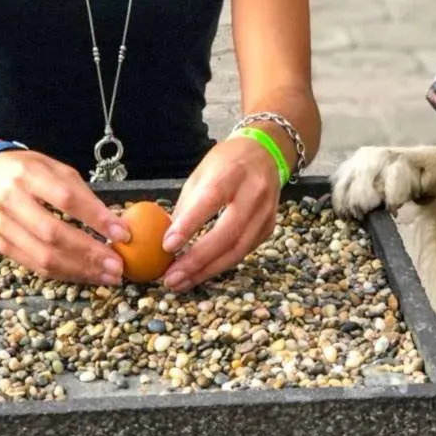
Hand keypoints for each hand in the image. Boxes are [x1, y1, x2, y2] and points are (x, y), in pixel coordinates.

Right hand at [0, 149, 131, 284]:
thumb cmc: (32, 170)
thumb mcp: (59, 169)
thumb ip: (84, 195)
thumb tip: (116, 225)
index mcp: (28, 175)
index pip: (66, 199)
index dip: (96, 218)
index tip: (122, 233)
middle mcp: (11, 201)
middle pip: (53, 233)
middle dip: (89, 252)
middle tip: (117, 264)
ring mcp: (3, 227)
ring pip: (44, 257)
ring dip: (80, 270)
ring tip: (108, 276)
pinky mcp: (2, 245)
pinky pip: (36, 267)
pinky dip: (65, 274)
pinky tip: (86, 276)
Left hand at [160, 138, 281, 290]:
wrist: (264, 153)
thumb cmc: (227, 162)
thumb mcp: (202, 173)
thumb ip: (187, 205)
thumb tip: (166, 241)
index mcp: (233, 172)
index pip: (211, 199)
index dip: (190, 224)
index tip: (167, 246)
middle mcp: (254, 192)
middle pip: (228, 233)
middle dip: (197, 260)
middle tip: (171, 277)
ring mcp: (266, 212)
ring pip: (238, 249)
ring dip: (207, 271)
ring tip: (181, 282)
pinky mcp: (269, 227)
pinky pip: (244, 251)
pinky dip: (221, 265)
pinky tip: (201, 272)